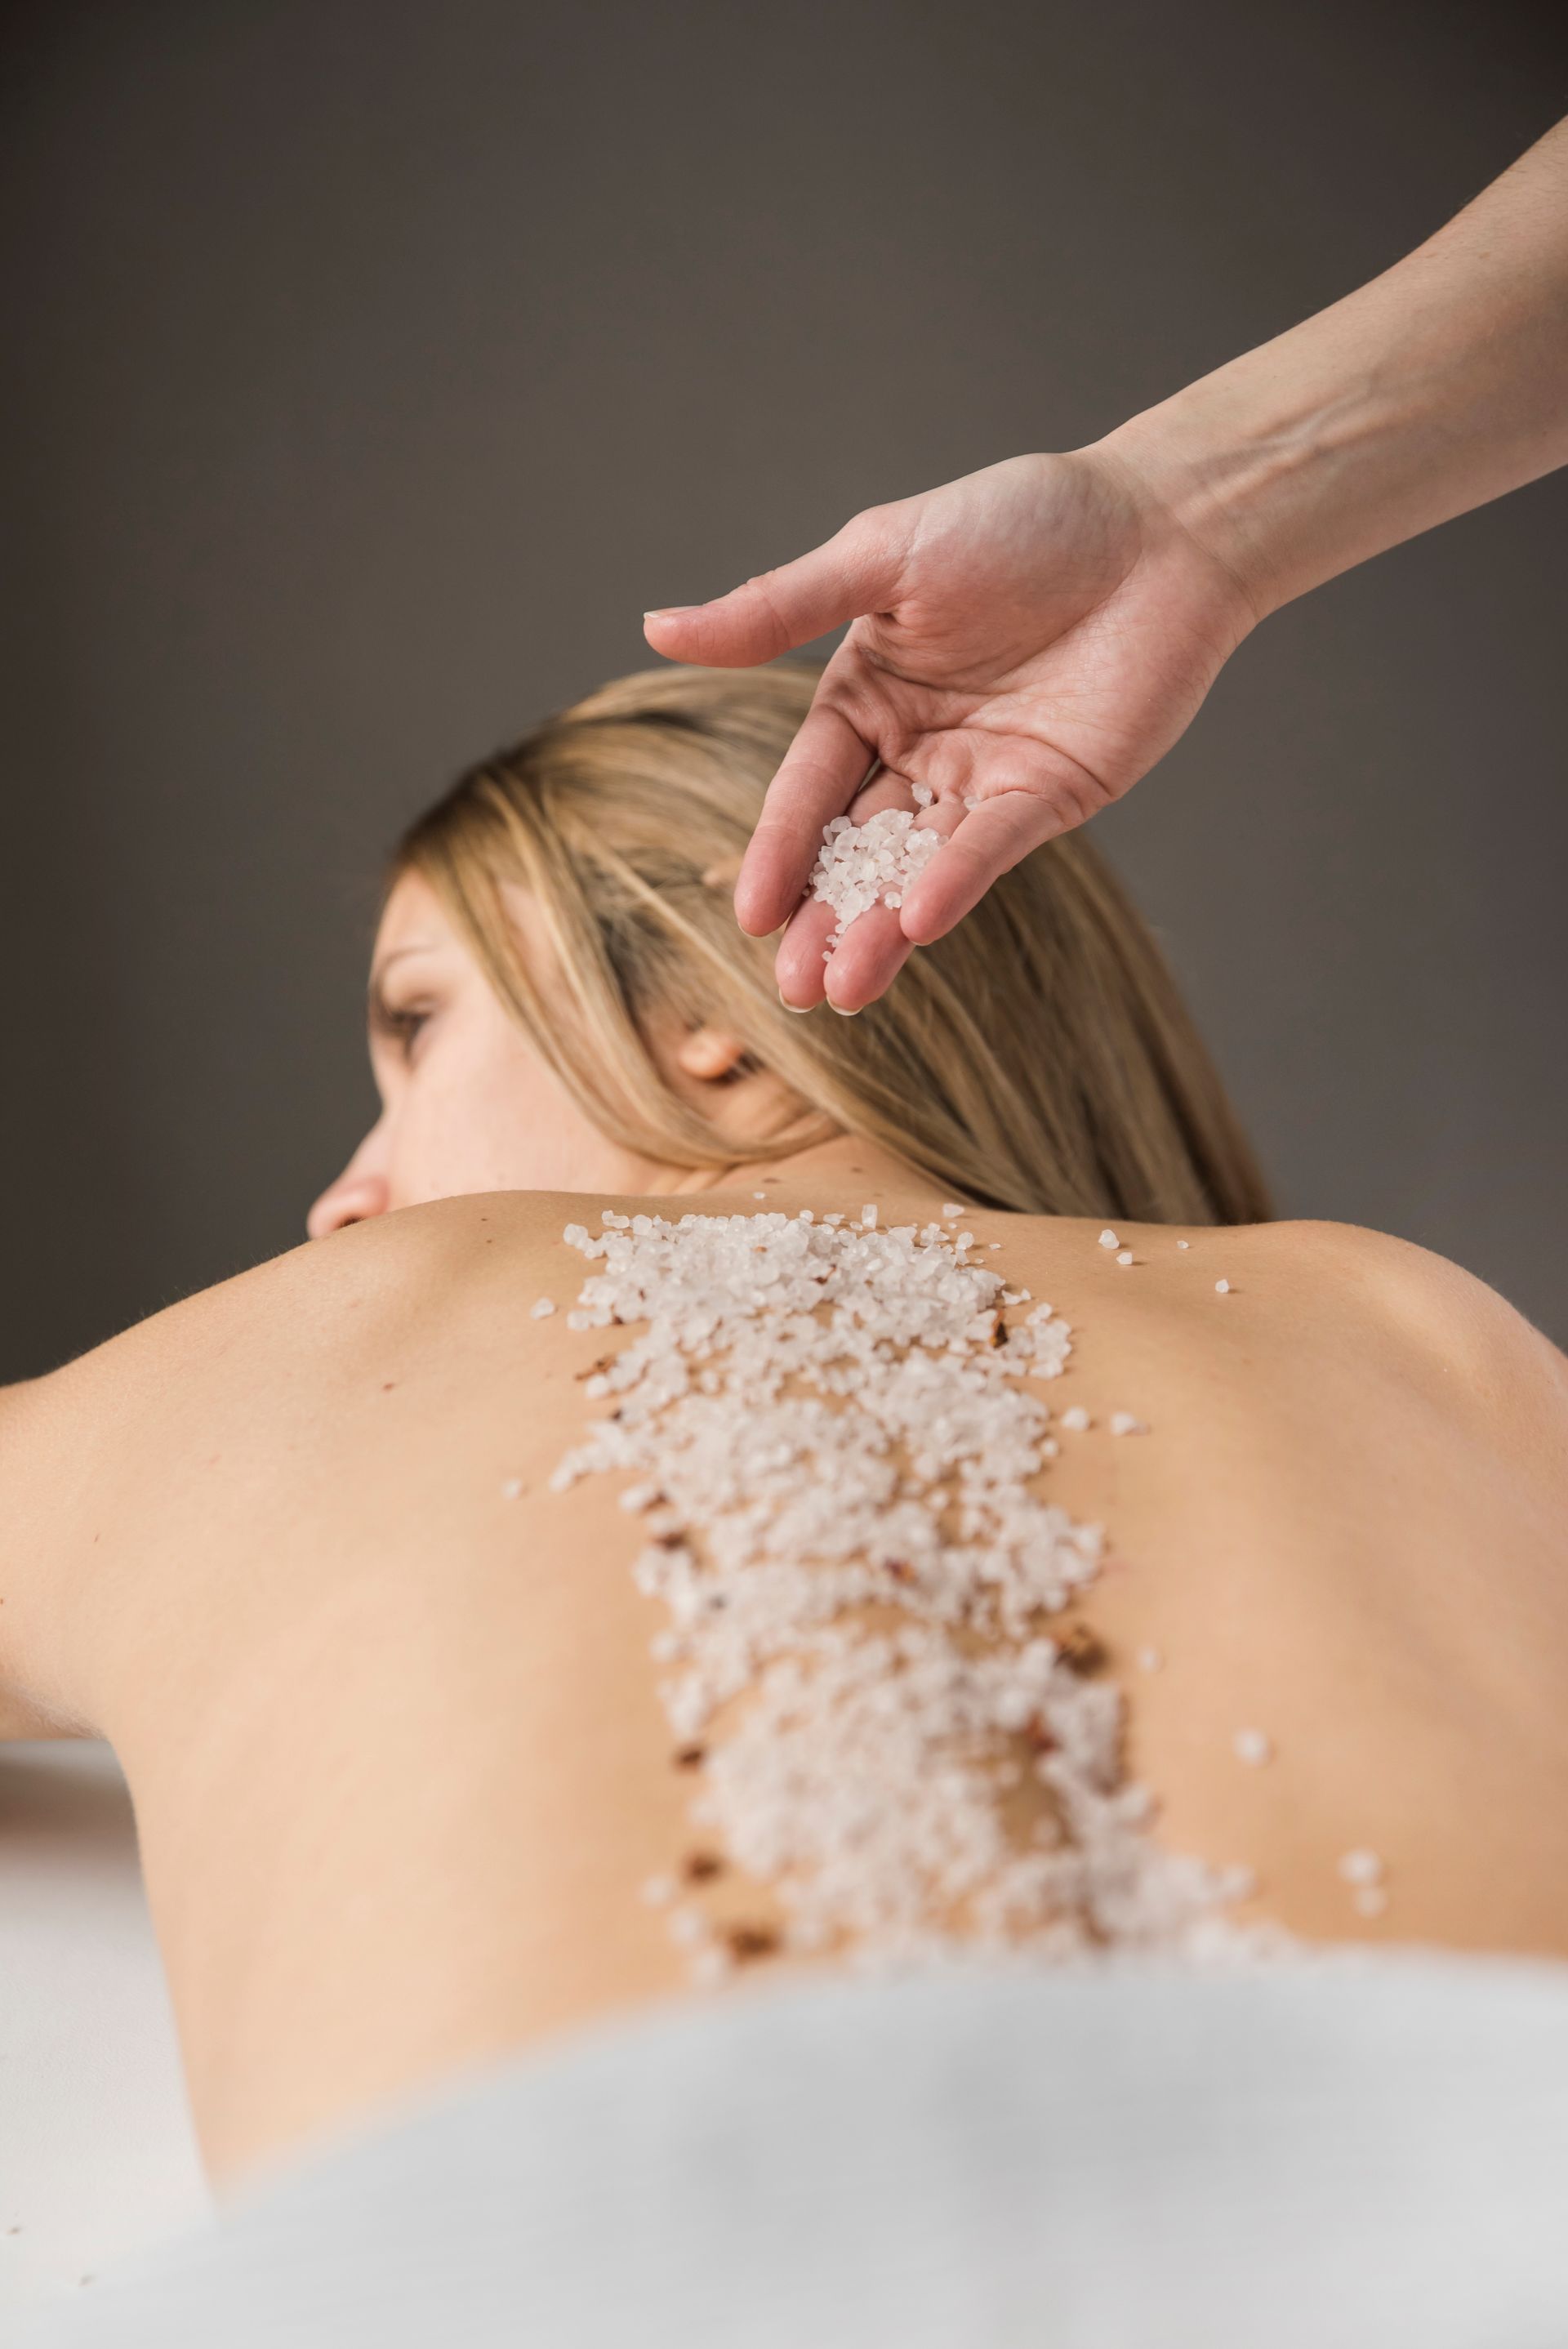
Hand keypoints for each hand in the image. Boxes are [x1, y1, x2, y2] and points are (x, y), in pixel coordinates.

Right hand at [643, 447, 1257, 1009]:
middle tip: (793, 986)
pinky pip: (993, 849)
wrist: (1158, 526)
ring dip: (882, 928)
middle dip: (823, 919)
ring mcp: (983, 781)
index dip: (779, 852)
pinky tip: (919, 922)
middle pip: (856, 850)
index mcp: (865, 700)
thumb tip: (654, 625)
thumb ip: (776, 607)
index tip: (749, 913)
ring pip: (917, 868)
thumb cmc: (1019, 520)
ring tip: (844, 989)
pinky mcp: (1051, 797)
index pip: (807, 791)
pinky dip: (956, 883)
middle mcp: (917, 751)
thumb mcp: (882, 557)